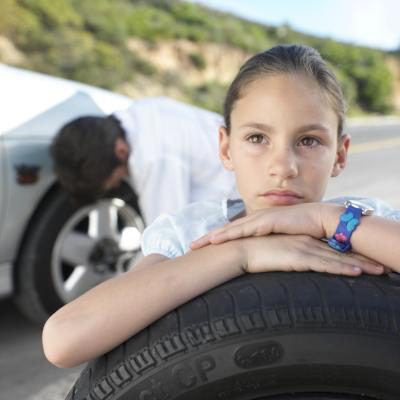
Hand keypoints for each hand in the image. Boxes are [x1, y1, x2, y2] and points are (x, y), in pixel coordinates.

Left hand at [191, 203, 330, 249]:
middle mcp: (257, 219)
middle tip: (191, 246)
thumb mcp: (285, 242)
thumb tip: (266, 259)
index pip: (235, 232)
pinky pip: (245, 229)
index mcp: (260, 224)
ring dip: (213, 236)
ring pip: (232, 229)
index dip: (219, 239)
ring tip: (197, 244)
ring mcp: (262, 218)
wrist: (324, 220)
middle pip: (228, 229)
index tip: (203, 247)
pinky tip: (217, 240)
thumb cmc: (307, 231)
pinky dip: (229, 234)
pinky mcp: (268, 221)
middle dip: (208, 238)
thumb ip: (273, 247)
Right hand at [239, 234, 384, 276]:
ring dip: (360, 265)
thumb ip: (284, 254)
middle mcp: (306, 242)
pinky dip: (342, 268)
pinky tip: (357, 272)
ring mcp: (304, 249)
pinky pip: (325, 264)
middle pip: (340, 252)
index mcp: (301, 240)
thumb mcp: (273, 251)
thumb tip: (289, 260)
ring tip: (379, 271)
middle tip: (380, 266)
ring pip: (338, 258)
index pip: (330, 248)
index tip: (364, 260)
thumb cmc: (254, 251)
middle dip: (362, 258)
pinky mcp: (299, 257)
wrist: (240, 248)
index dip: (349, 253)